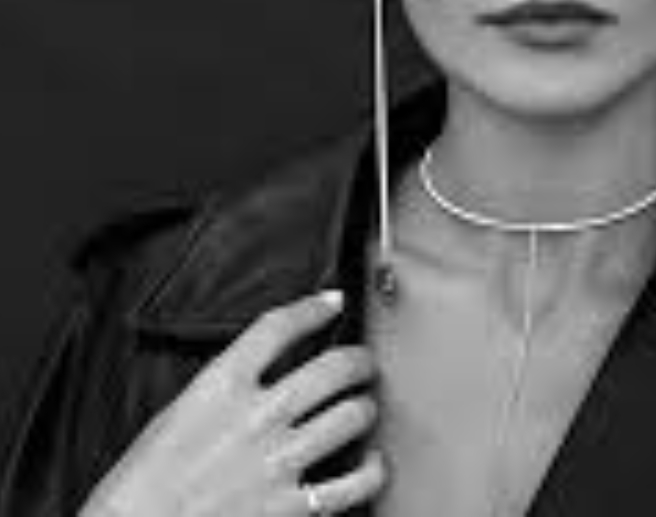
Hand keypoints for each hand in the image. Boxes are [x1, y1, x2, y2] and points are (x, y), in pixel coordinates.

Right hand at [80, 290, 385, 515]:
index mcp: (220, 385)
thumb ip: (224, 387)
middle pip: (332, 367)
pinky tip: (372, 464)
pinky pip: (350, 485)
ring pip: (351, 416)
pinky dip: (371, 472)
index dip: (313, 308)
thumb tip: (263, 370)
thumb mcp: (176, 411)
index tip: (332, 302)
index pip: (278, 327)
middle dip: (359, 360)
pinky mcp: (287, 509)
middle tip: (364, 362)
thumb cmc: (141, 482)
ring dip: (365, 408)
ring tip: (365, 407)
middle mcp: (255, 417)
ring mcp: (275, 462)